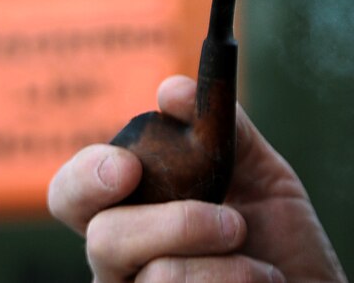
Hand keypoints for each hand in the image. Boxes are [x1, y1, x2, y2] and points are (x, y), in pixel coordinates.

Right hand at [48, 75, 347, 282]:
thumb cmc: (282, 243)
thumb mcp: (260, 174)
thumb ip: (222, 127)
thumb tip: (171, 90)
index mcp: (128, 213)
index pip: (72, 195)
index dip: (85, 177)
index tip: (128, 166)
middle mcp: (121, 264)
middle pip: (103, 238)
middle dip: (174, 224)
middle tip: (231, 222)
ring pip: (156, 275)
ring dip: (225, 260)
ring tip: (260, 258)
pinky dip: (238, 281)